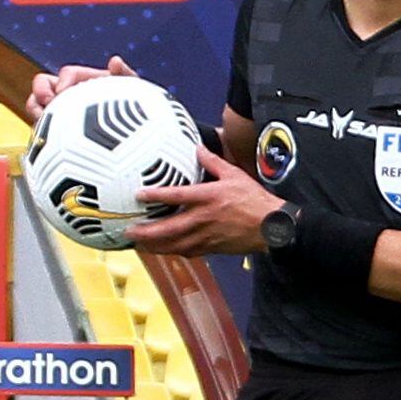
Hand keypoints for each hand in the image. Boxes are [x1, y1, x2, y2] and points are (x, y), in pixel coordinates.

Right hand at [23, 57, 137, 124]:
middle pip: (41, 86)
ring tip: (45, 124)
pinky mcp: (54, 132)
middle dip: (40, 94)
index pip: (66, 73)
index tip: (65, 93)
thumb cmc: (132, 108)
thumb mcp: (131, 89)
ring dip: (37, 113)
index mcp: (83, 80)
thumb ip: (124, 74)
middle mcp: (67, 93)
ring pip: (36, 107)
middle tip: (47, 108)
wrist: (131, 135)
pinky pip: (41, 130)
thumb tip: (115, 61)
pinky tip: (51, 143)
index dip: (63, 81)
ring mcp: (58, 112)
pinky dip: (41, 133)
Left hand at [127, 145, 282, 256]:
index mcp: (208, 197)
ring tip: (139, 244)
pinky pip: (187, 251)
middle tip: (129, 231)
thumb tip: (198, 148)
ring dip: (155, 246)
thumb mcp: (234, 175)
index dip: (156, 195)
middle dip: (147, 231)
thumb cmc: (254, 200)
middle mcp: (203, 218)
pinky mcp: (211, 248)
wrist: (271, 226)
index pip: (176, 196)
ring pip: (175, 244)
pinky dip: (172, 251)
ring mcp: (206, 236)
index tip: (138, 195)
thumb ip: (213, 162)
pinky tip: (162, 250)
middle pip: (169, 228)